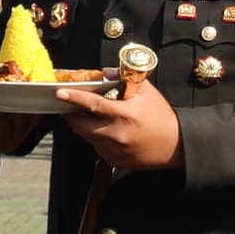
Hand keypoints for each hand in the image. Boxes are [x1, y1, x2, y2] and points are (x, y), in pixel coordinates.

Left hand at [53, 75, 182, 173]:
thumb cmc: (161, 116)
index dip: (74, 98)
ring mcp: (114, 150)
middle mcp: (117, 134)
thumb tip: (104, 72)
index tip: (59, 93)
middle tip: (69, 106)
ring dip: (85, 126)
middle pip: (80, 125)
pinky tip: (110, 132)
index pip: (93, 105)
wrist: (175, 146)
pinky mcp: (114, 161)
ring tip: (95, 117)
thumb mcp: (147, 91)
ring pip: (87, 137)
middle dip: (71, 115)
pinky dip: (97, 138)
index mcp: (125, 114)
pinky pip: (97, 148)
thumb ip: (124, 78)